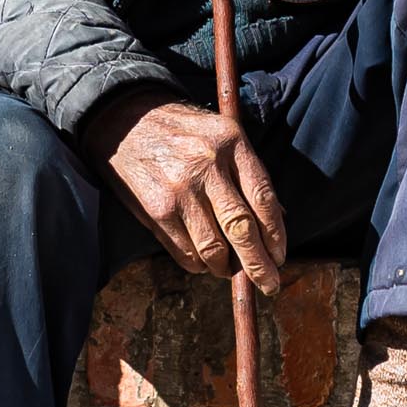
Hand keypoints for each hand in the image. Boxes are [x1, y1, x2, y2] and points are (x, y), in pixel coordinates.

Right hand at [82, 89, 287, 290]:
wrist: (127, 121)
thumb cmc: (183, 131)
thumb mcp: (222, 134)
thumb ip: (248, 173)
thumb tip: (278, 220)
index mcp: (231, 142)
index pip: (263, 198)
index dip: (276, 235)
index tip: (280, 256)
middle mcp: (207, 165)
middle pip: (242, 228)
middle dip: (259, 264)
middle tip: (269, 284)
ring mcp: (180, 189)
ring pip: (213, 248)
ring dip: (226, 268)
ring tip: (231, 270)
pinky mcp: (157, 209)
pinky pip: (185, 252)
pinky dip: (199, 264)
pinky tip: (204, 260)